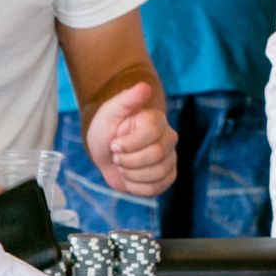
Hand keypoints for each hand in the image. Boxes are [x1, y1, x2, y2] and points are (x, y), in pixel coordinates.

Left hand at [87, 82, 177, 197]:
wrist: (106, 153)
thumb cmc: (107, 130)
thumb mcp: (110, 112)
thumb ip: (127, 99)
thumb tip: (144, 87)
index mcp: (157, 120)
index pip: (153, 133)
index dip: (129, 143)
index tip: (115, 143)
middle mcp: (168, 138)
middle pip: (157, 155)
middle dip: (129, 160)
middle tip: (117, 156)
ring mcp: (170, 158)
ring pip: (157, 174)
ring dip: (131, 174)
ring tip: (124, 166)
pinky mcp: (168, 176)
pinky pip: (156, 188)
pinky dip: (136, 187)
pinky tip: (130, 177)